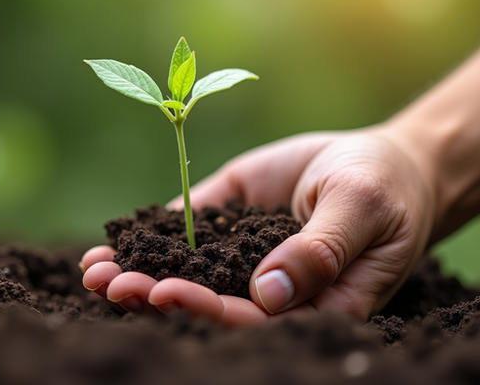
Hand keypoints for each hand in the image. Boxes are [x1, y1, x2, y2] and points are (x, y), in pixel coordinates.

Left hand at [82, 127, 435, 323]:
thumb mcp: (362, 209)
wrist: (383, 160)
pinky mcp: (228, 222)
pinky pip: (186, 234)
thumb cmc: (386, 187)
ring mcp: (243, 255)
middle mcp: (268, 288)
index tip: (162, 291)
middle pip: (206, 303)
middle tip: (109, 286)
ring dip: (139, 275)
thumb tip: (269, 293)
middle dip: (155, 297)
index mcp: (309, 303)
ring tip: (93, 272)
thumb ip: (321, 251)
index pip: (249, 319)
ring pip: (187, 273)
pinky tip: (111, 243)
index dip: (204, 309)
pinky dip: (148, 239)